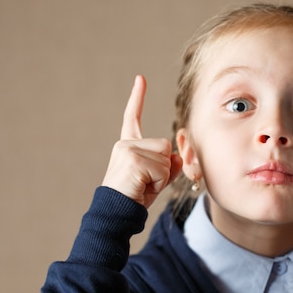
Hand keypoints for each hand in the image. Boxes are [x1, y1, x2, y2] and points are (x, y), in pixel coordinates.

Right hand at [101, 75, 182, 207]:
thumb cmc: (134, 198)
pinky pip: (162, 168)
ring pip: (165, 156)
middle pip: (164, 144)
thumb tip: (177, 156)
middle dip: (163, 167)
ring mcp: (127, 150)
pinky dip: (159, 182)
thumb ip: (168, 165)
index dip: (137, 97)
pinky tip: (142, 187)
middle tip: (146, 183)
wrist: (116, 214)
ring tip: (143, 186)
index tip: (140, 78)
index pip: (132, 118)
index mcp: (127, 146)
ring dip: (161, 176)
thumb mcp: (155, 179)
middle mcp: (125, 144)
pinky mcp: (133, 159)